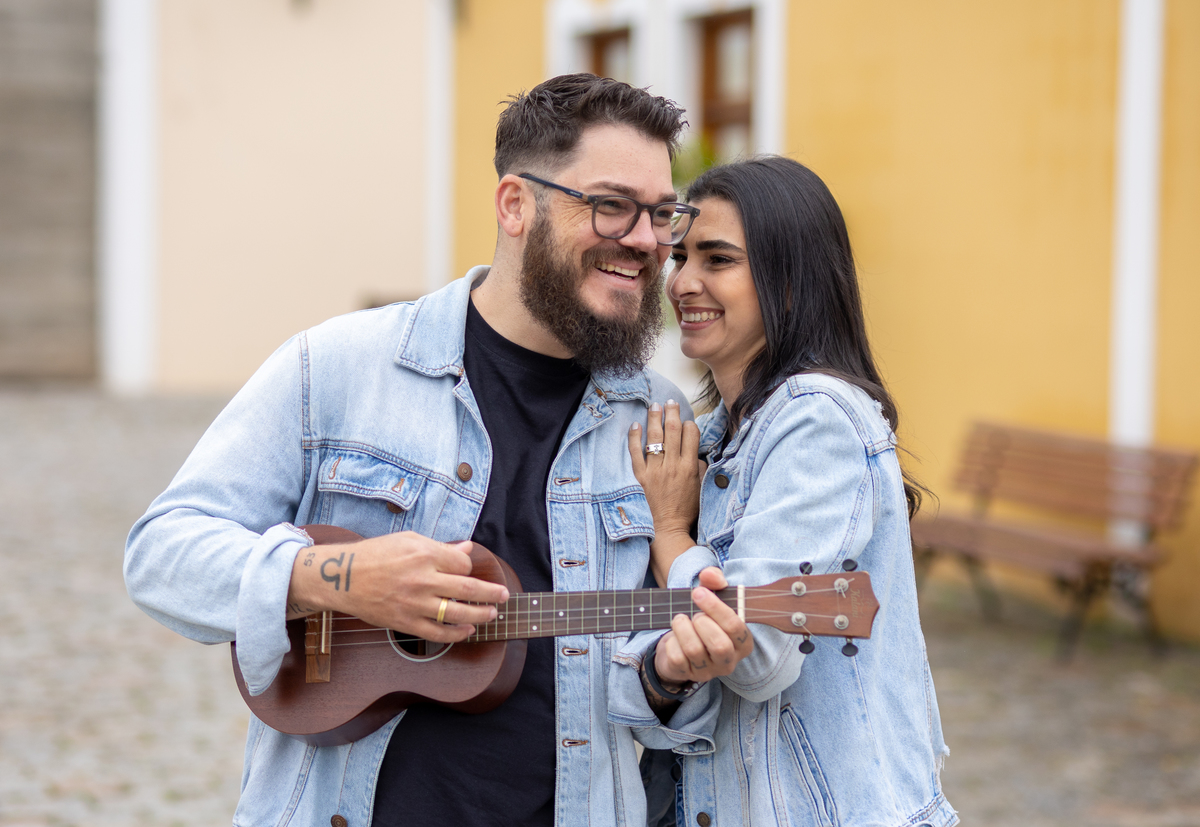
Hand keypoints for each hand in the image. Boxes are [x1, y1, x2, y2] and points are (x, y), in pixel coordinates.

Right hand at [286, 531, 509, 642]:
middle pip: (466, 588)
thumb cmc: (376, 553)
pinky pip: (436, 632)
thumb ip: (440, 547)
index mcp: (423, 553)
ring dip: (479, 614)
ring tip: (492, 614)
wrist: (342, 576)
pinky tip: (467, 631)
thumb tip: (468, 550)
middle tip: (504, 596)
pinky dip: (455, 634)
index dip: (468, 568)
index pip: (461, 564)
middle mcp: (421, 578)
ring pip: (456, 612)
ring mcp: (413, 603)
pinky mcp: (404, 622)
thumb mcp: (408, 540)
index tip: (467, 570)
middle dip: (490, 593)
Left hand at [628, 400, 705, 585]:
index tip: (686, 420)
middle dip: (672, 412)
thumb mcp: (701, 489)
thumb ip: (701, 469)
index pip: (690, 436)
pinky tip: (635, 425)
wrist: (667, 529)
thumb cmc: (686, 511)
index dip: (689, 424)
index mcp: (690, 467)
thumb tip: (698, 454)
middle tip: (669, 401)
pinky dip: (634, 438)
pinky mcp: (640, 476)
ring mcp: (655, 470)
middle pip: (672, 431)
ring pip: (654, 438)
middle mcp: (672, 465)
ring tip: (654, 406)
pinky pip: (635, 453)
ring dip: (654, 418)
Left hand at [652, 567, 753, 687]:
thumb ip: (715, 581)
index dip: (716, 607)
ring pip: (694, 650)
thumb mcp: (712, 597)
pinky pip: (677, 658)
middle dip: (702, 623)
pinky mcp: (687, 674)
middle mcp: (729, 660)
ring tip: (680, 620)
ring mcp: (708, 671)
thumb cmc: (704, 619)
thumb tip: (708, 574)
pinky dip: (671, 641)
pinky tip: (675, 636)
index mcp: (743, 642)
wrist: (682, 643)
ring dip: (682, 628)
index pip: (735, 627)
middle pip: (720, 645)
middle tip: (695, 614)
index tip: (698, 592)